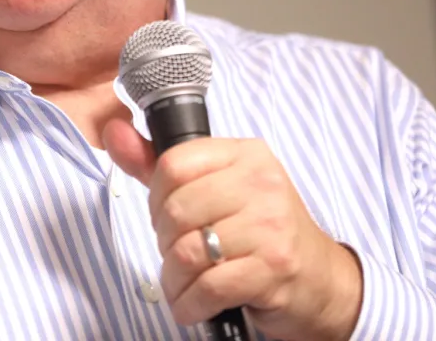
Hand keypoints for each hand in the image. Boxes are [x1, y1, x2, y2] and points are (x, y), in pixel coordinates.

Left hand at [104, 120, 362, 340]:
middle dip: (165, 242)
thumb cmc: (262, 231)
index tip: (165, 216)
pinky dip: (189, 304)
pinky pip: (208, 287)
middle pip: (176, 210)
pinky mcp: (273, 269)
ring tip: (182, 284)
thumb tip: (113, 131)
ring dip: (174, 280)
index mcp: (246, 154)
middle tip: (178, 254)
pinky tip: (193, 305)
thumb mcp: (216, 187)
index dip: (156, 198)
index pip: (173, 164)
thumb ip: (160, 164)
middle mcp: (262, 183)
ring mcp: (271, 226)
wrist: (321, 280)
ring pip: (188, 252)